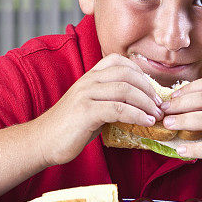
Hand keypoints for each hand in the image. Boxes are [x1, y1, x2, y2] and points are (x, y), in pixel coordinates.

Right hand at [35, 54, 163, 165]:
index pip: (118, 61)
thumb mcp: (91, 105)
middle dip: (148, 89)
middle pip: (126, 74)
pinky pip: (118, 108)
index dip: (139, 71)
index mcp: (89, 76)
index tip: (151, 88)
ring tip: (156, 115)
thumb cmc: (70, 126)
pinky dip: (137, 115)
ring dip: (146, 103)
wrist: (42, 141)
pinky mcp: (85, 112)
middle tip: (159, 104)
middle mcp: (88, 81)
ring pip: (125, 90)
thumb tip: (139, 103)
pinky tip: (146, 122)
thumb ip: (109, 99)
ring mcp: (86, 95)